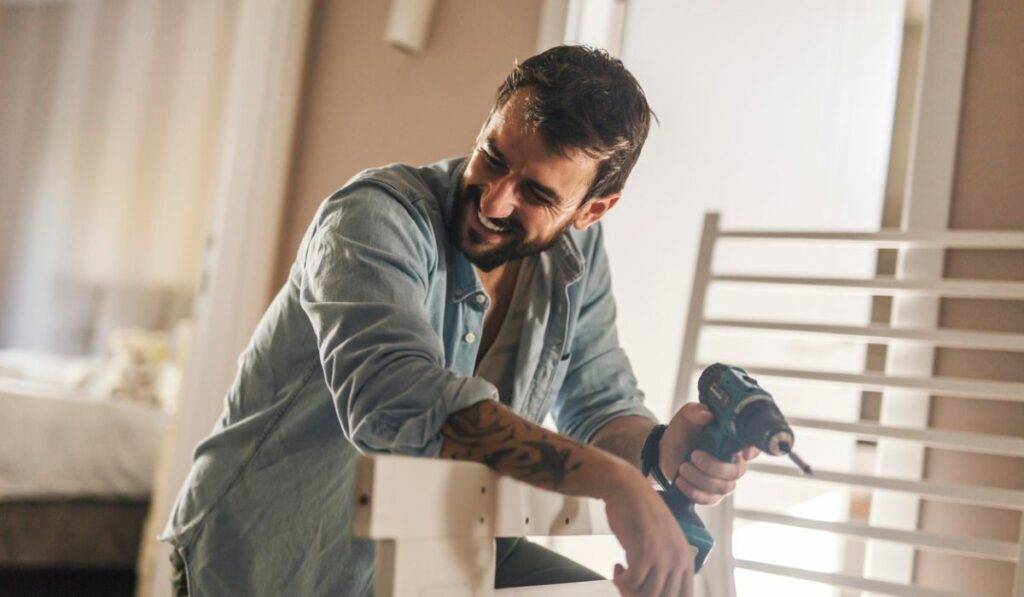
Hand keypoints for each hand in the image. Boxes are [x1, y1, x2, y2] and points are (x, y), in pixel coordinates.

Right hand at [604, 469, 693, 595]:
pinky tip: (616, 568)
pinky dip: (620, 581)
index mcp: (687, 558)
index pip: (684, 596)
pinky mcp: (644, 554)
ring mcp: (663, 557)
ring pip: (647, 594)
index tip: (643, 592)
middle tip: (628, 586)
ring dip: (629, 589)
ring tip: (622, 576)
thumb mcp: (663, 542)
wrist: (628, 490)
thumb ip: (667, 564)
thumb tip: (657, 591)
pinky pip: (631, 583)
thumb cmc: (641, 514)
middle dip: (641, 596)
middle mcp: (679, 560)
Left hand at [659, 403, 758, 505]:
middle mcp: (733, 462)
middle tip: (694, 455)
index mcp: (732, 443)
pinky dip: (693, 491)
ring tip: (683, 467)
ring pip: (723, 487)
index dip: (753, 452)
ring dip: (700, 479)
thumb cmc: (684, 431)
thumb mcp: (687, 417)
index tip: (742, 453)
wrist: (667, 449)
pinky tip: (680, 480)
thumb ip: (695, 412)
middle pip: (736, 472)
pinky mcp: (711, 494)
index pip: (754, 448)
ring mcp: (723, 480)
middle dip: (714, 467)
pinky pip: (709, 500)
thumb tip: (706, 415)